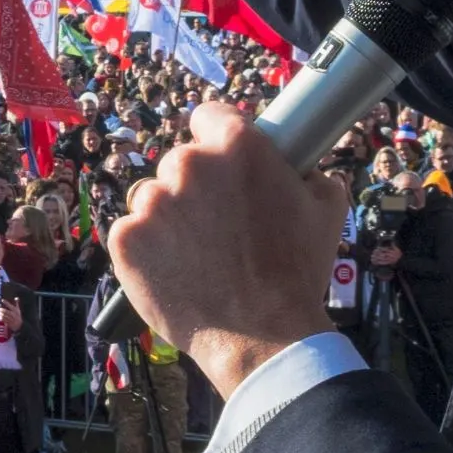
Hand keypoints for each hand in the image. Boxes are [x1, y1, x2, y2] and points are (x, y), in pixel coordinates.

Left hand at [108, 102, 341, 402]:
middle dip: (195, 187)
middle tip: (217, 225)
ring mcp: (152, 202)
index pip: (209, 117)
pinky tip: (173, 270)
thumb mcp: (326, 209)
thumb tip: (302, 165)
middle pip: (180, 162)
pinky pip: (131, 232)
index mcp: (237, 145)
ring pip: (153, 198)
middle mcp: (189, 164)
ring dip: (168, 218)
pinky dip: (146, 248)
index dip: (217, 140)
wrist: (261, 336)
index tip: (223, 165)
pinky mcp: (126, 238)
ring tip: (196, 255)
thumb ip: (309, 172)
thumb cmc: (297, 272)